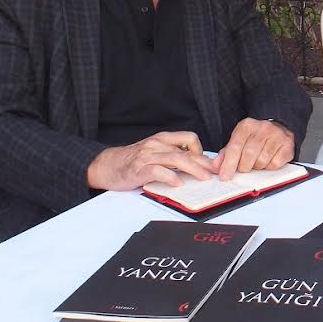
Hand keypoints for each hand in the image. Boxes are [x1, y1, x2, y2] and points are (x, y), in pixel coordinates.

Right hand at [86, 131, 214, 189]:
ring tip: (203, 178)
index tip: (209, 163)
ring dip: (193, 169)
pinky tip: (178, 183)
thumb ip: (172, 155)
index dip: (202, 150)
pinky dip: (170, 177)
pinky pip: (158, 171)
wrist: (106, 165)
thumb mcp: (155, 152)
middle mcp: (156, 144)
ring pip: (176, 158)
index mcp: (162, 139)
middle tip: (215, 173)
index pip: (189, 138)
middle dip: (204, 162)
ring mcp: (148, 156)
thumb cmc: (132, 160)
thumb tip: (197, 165)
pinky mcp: (140, 169)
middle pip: (186, 150)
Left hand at [215, 118, 295, 180]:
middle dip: (244, 166)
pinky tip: (268, 160)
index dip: (228, 164)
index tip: (225, 176)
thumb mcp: (239, 140)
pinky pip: (275, 164)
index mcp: (247, 125)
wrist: (279, 128)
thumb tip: (216, 166)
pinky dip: (269, 167)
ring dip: (257, 166)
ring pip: (262, 160)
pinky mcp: (287, 144)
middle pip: (249, 154)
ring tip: (257, 161)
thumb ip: (226, 153)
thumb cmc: (256, 137)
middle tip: (244, 167)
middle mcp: (262, 128)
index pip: (235, 146)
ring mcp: (277, 135)